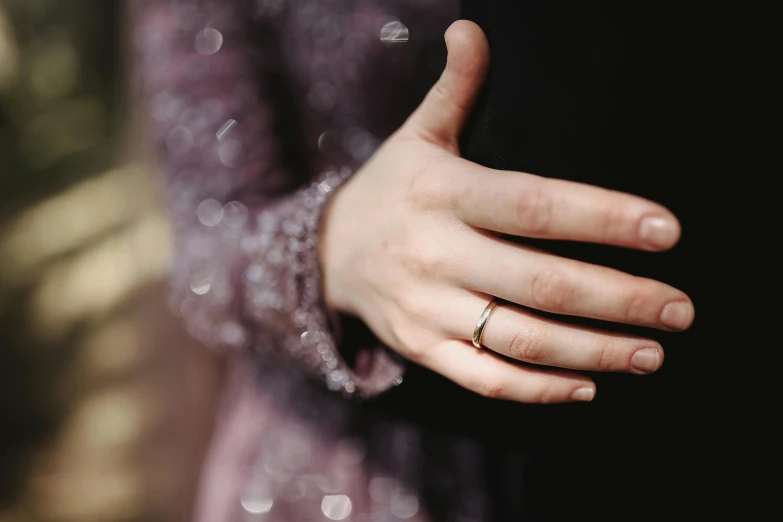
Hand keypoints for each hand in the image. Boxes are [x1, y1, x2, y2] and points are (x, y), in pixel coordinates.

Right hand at [320, 20, 693, 402]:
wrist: (326, 254)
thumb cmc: (390, 190)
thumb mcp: (416, 136)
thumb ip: (453, 89)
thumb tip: (471, 29)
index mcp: (442, 194)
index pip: (534, 206)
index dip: (603, 218)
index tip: (665, 231)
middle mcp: (435, 254)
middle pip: (542, 283)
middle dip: (621, 299)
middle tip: (679, 308)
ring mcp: (427, 308)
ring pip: (521, 340)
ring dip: (594, 351)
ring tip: (650, 352)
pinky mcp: (422, 348)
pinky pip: (485, 380)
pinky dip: (539, 389)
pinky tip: (587, 386)